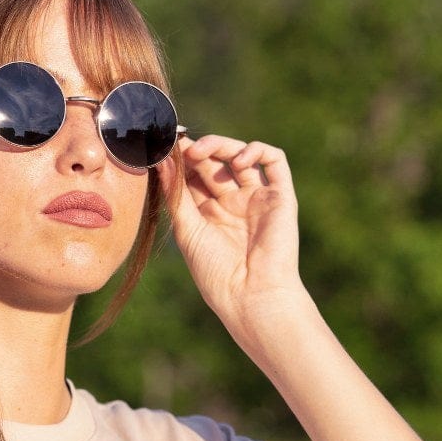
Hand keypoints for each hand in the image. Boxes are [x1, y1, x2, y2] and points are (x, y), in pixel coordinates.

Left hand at [157, 135, 305, 328]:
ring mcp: (257, 198)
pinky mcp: (280, 196)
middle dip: (197, 150)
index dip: (180, 160)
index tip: (163, 148)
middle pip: (214, 162)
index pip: (193, 175)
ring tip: (200, 152)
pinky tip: (238, 161)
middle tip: (179, 145)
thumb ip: (176, 195)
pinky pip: (275, 161)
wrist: (251, 295)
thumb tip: (161, 161)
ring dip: (220, 146)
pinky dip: (256, 150)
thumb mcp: (188, 230)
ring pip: (240, 156)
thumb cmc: (215, 271)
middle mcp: (233, 202)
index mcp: (208, 213)